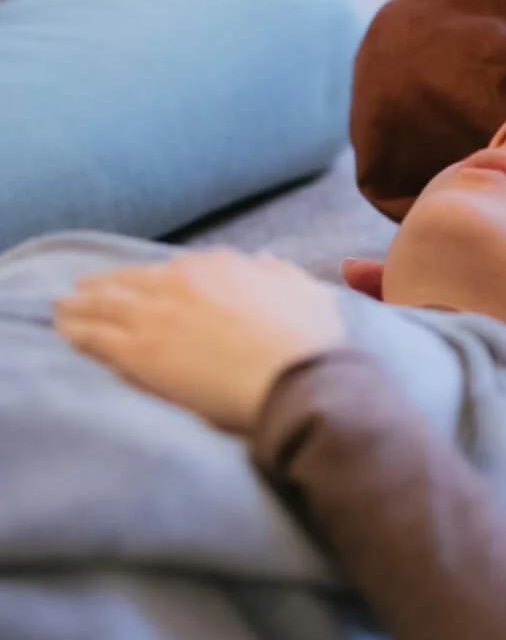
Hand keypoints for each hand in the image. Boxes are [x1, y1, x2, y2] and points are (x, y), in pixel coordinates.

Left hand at [54, 249, 344, 433]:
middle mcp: (182, 280)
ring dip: (80, 305)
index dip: (154, 277)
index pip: (174, 268)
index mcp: (221, 266)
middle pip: (131, 279)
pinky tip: (65, 333)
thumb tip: (266, 261)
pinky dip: (76, 331)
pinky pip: (94, 335)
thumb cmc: (308, 341)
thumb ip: (281, 273)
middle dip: (105, 284)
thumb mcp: (305, 293)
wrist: (293, 378)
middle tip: (84, 290)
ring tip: (63, 309)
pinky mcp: (138, 349)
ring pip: (104, 302)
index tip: (142, 282)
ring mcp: (156, 313)